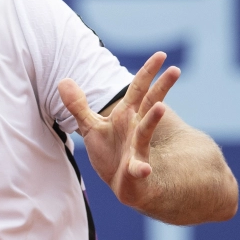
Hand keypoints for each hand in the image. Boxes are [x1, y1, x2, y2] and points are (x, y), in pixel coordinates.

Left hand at [59, 52, 179, 207]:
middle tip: (175, 69)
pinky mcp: (135, 171)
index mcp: (127, 116)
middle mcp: (137, 129)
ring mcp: (138, 149)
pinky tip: (142, 169)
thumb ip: (78, 105)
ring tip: (161, 108)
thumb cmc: (111, 153)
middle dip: (162, 88)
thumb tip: (63, 80)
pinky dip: (141, 169)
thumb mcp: (91, 127)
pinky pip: (139, 170)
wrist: (123, 185)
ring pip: (146, 133)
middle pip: (150, 104)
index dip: (148, 72)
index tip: (161, 55)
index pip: (139, 89)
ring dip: (153, 121)